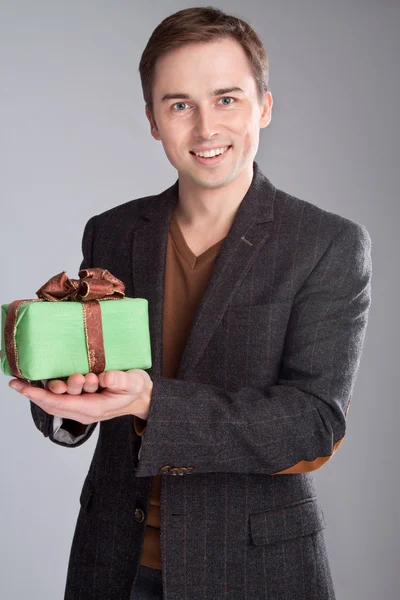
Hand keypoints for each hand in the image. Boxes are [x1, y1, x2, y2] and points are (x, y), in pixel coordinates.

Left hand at [8, 370, 152, 423]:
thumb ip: (121, 380)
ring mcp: (81, 404)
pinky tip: (41, 379)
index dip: (41, 397)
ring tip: (72, 374)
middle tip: (31, 380)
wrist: (141, 396)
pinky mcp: (80, 397)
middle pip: (53, 405)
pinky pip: (61, 395)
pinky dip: (52, 387)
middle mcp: (83, 409)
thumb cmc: (136, 389)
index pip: (61, 405)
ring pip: (57, 398)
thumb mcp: (134, 383)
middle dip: (39, 393)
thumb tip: (105, 376)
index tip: (24, 389)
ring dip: (55, 385)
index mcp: (94, 408)